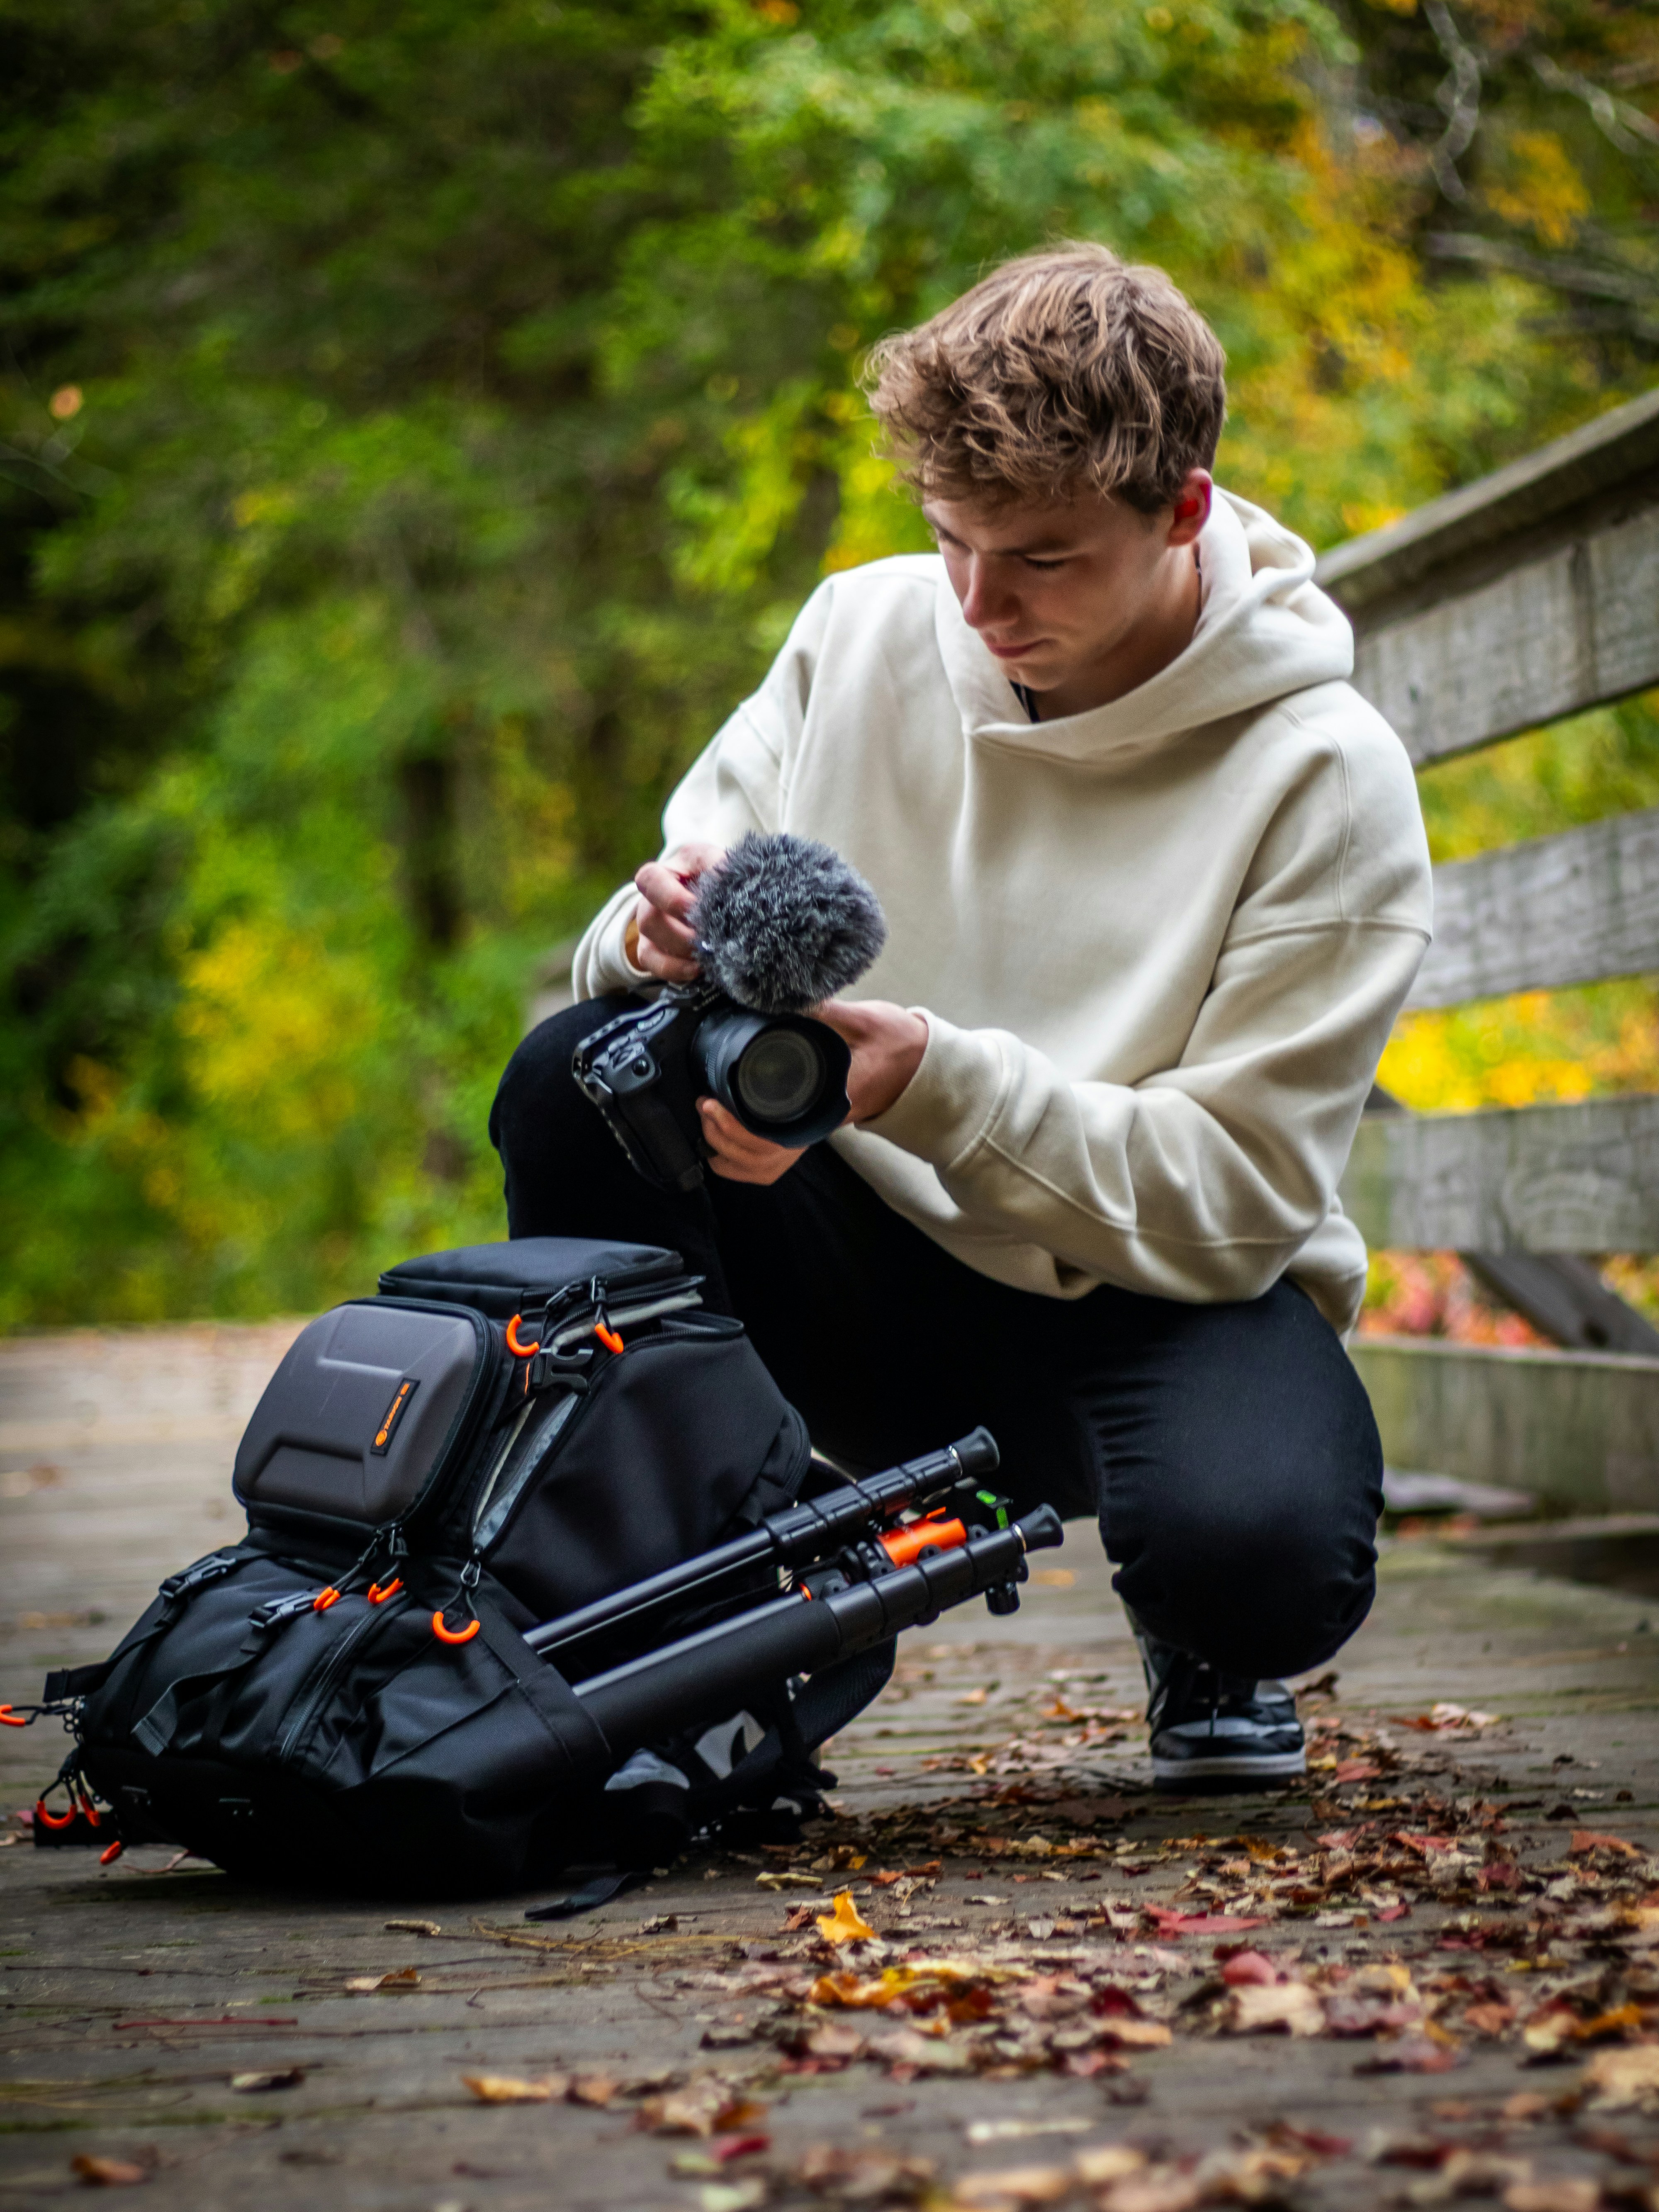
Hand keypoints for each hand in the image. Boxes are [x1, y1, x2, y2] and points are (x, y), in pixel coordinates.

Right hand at [629, 840, 725, 982]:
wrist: (721, 893)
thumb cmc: (720, 875)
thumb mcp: (722, 863)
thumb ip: (722, 869)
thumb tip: (727, 885)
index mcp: (667, 871)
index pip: (650, 880)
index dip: (671, 899)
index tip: (696, 909)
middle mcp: (651, 898)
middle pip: (649, 919)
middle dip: (682, 935)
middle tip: (710, 940)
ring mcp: (650, 924)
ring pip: (649, 944)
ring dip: (682, 951)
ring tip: (709, 954)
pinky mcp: (652, 947)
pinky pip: (651, 963)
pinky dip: (675, 969)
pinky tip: (698, 969)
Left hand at [698, 1001, 926, 1184]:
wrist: (920, 1063)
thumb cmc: (896, 1044)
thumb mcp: (864, 1021)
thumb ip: (826, 1010)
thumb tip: (784, 995)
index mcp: (827, 1105)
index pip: (775, 1138)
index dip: (737, 1129)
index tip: (713, 1102)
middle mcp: (817, 1125)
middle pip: (763, 1159)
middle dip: (725, 1139)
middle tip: (704, 1105)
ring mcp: (813, 1130)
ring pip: (765, 1166)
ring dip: (731, 1153)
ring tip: (709, 1119)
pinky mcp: (808, 1126)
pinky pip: (773, 1160)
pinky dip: (744, 1160)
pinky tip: (721, 1141)